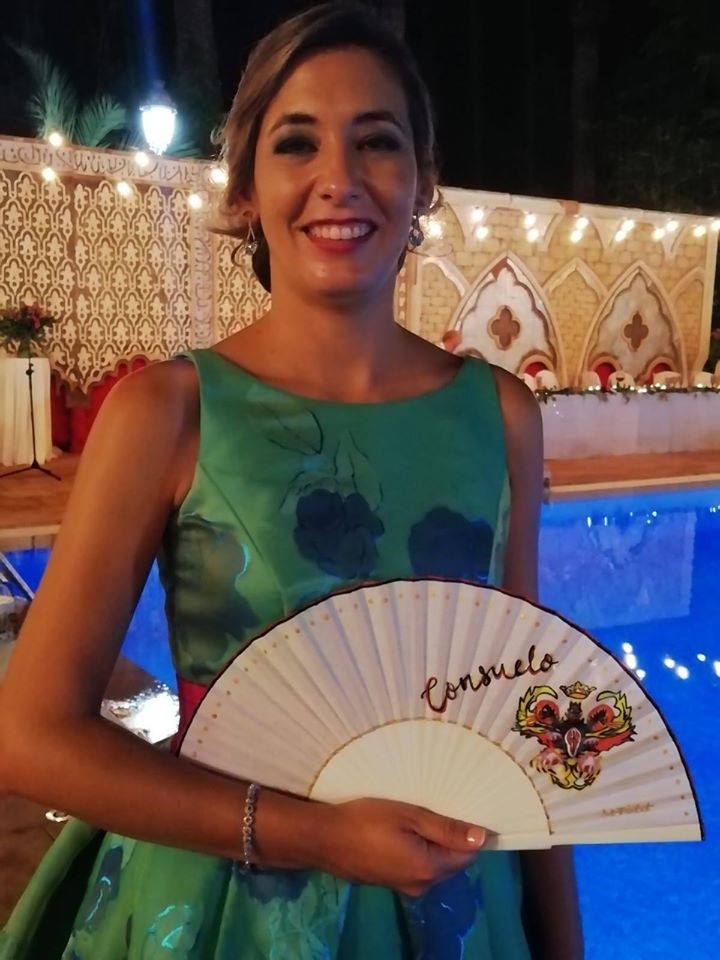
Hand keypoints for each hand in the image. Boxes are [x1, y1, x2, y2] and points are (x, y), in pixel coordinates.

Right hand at [315, 797, 484, 896]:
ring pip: (433, 865)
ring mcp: (403, 886)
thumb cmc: (367, 821)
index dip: (469, 833)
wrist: (323, 838)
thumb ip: (446, 829)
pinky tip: (403, 832)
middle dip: (451, 839)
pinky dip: (417, 850)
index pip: (466, 855)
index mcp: (429, 868)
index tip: (463, 809)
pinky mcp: (389, 882)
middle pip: (451, 862)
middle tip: (440, 807)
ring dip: (433, 844)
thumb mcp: (409, 816)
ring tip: (419, 816)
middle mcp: (421, 884)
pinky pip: (416, 867)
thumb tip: (481, 838)